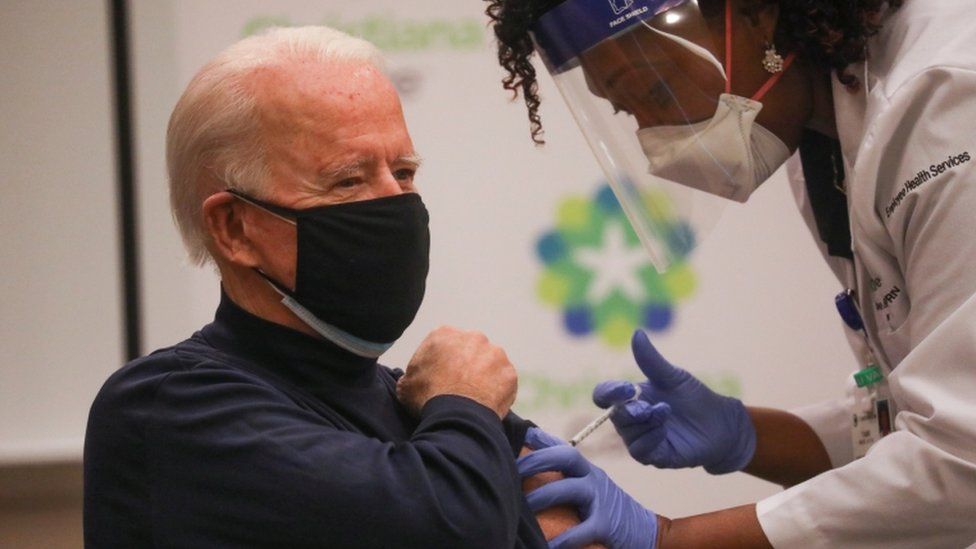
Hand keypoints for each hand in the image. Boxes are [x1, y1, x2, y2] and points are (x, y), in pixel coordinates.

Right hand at [396, 326, 516, 418]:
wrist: (455, 416)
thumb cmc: (427, 398)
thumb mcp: (406, 384)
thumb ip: (412, 375)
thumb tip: (413, 379)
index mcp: (445, 334)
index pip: (444, 344)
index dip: (441, 362)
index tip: (440, 377)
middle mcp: (473, 337)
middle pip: (470, 349)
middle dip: (466, 364)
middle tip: (459, 386)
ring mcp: (495, 354)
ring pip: (490, 363)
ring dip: (484, 375)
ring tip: (474, 397)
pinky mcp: (509, 372)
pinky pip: (503, 381)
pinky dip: (497, 390)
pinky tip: (486, 403)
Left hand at [518, 428, 657, 548]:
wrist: (646, 531)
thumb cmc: (606, 509)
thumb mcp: (588, 485)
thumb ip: (564, 476)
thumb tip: (531, 460)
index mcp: (585, 469)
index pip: (562, 446)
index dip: (540, 438)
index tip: (518, 434)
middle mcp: (593, 478)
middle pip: (567, 456)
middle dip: (537, 460)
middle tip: (511, 472)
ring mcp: (601, 500)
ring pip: (570, 489)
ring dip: (542, 496)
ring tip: (520, 508)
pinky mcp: (607, 525)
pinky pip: (582, 530)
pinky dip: (562, 539)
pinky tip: (546, 546)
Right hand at [593, 330, 754, 473]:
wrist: (721, 424)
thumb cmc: (694, 398)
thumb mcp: (674, 377)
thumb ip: (651, 360)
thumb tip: (637, 333)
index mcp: (631, 397)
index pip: (605, 395)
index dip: (609, 392)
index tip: (626, 388)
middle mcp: (632, 419)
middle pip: (615, 415)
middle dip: (629, 410)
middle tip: (648, 407)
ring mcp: (641, 438)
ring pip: (628, 434)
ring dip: (645, 423)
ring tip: (665, 413)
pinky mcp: (654, 456)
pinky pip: (640, 451)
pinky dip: (650, 439)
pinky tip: (664, 430)